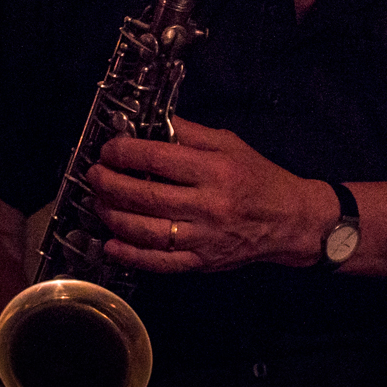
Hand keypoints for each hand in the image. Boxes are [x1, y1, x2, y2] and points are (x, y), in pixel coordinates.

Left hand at [87, 117, 334, 273]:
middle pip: (147, 197)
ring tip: (99, 203)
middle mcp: (208, 205)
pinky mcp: (202, 262)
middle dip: (111, 184)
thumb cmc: (260, 177)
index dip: (127, 153)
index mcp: (216, 170)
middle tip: (95, 175)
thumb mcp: (231, 144)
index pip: (160, 160)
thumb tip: (155, 124)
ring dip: (114, 217)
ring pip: (147, 231)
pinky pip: (159, 263)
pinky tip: (111, 244)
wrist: (291, 220)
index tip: (109, 148)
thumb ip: (192, 134)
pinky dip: (131, 255)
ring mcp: (204, 238)